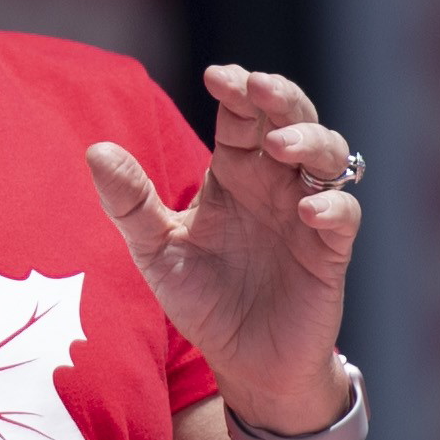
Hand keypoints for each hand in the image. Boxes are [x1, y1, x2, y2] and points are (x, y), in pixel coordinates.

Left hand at [86, 65, 358, 430]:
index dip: (237, 89)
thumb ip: (129, 203)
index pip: (241, 114)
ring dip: (309, 141)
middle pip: (292, 118)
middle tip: (257, 87)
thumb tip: (95, 151)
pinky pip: (344, 216)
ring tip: (279, 145)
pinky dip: (332, 205)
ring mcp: (307, 214)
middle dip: (280, 97)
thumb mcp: (156, 251)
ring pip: (329, 155)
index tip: (217, 76)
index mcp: (235, 172)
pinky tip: (308, 209)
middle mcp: (275, 183)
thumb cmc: (202, 299)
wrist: (241, 363)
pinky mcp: (329, 253)